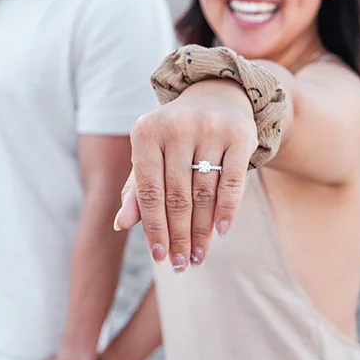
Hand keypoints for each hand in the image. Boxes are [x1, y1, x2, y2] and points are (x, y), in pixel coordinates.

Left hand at [115, 79, 257, 270]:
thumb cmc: (175, 136)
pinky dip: (227, 210)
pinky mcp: (238, 134)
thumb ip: (136, 189)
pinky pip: (232, 181)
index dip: (154, 227)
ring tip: (200, 256)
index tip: (159, 257)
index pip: (149, 190)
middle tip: (182, 264)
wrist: (217, 96)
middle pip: (177, 196)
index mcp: (146, 132)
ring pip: (204, 193)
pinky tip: (222, 232)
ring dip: (203, 231)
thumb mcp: (150, 155)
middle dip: (179, 235)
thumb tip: (120, 224)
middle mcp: (176, 127)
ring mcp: (209, 129)